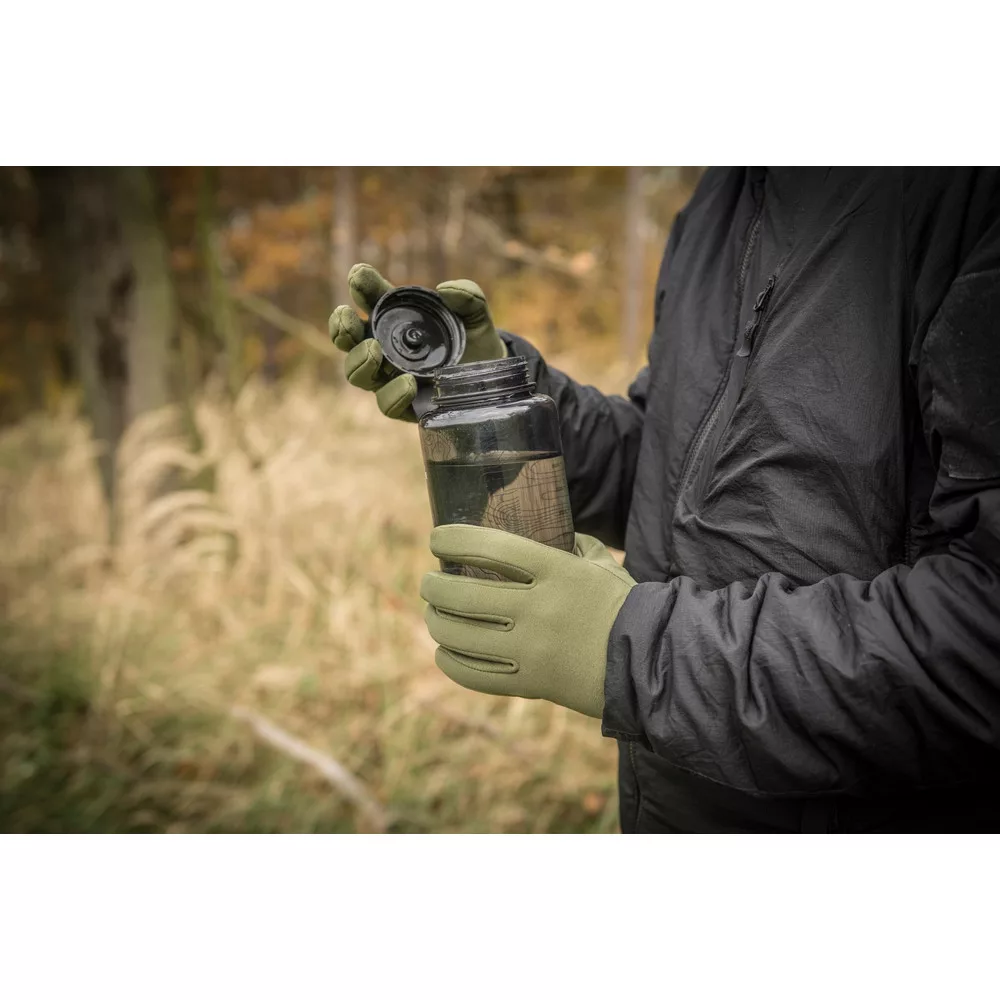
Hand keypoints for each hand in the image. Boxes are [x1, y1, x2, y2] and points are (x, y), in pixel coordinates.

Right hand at [328, 264, 506, 420]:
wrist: (490, 377)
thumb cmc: (472, 340)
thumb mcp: (475, 315)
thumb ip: (468, 297)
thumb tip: (446, 290)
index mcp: (393, 318)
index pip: (368, 299)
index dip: (360, 286)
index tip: (360, 276)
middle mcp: (383, 348)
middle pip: (348, 339)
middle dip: (341, 326)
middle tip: (347, 317)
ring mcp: (389, 378)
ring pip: (358, 373)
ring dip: (359, 360)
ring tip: (373, 350)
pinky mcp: (404, 406)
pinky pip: (388, 404)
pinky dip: (393, 393)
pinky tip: (408, 383)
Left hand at [420, 525, 636, 717]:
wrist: (649, 664)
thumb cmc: (622, 606)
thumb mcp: (601, 565)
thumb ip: (571, 544)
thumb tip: (545, 528)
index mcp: (558, 572)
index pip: (491, 547)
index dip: (454, 539)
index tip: (437, 538)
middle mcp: (540, 609)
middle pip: (463, 594)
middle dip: (433, 585)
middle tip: (429, 580)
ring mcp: (532, 650)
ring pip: (459, 634)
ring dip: (435, 620)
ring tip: (433, 613)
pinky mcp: (530, 684)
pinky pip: (472, 674)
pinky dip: (449, 661)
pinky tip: (444, 650)